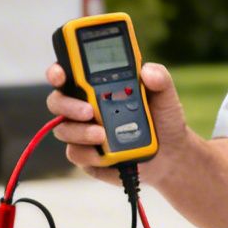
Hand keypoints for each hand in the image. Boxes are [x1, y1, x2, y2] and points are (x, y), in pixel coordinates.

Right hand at [44, 60, 190, 186]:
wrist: (171, 154)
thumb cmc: (162, 119)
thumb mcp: (165, 95)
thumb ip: (159, 78)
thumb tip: (147, 71)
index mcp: (97, 86)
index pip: (69, 74)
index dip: (57, 71)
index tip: (60, 74)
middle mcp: (84, 107)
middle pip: (57, 101)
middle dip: (66, 105)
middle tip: (89, 111)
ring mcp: (83, 132)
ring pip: (63, 129)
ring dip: (80, 132)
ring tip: (102, 135)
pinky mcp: (87, 156)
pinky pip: (75, 154)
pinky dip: (89, 154)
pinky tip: (104, 154)